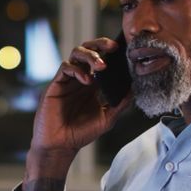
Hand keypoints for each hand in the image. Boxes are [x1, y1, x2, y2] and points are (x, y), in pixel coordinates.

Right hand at [21, 37, 133, 190]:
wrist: (61, 146)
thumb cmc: (81, 133)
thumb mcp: (107, 118)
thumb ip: (120, 103)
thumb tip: (135, 89)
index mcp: (92, 84)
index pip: (101, 59)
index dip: (111, 52)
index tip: (124, 50)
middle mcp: (79, 79)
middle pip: (88, 50)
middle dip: (100, 45)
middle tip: (113, 48)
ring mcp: (67, 81)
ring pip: (75, 54)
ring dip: (89, 55)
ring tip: (100, 65)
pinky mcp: (55, 85)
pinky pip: (65, 68)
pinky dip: (77, 70)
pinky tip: (87, 81)